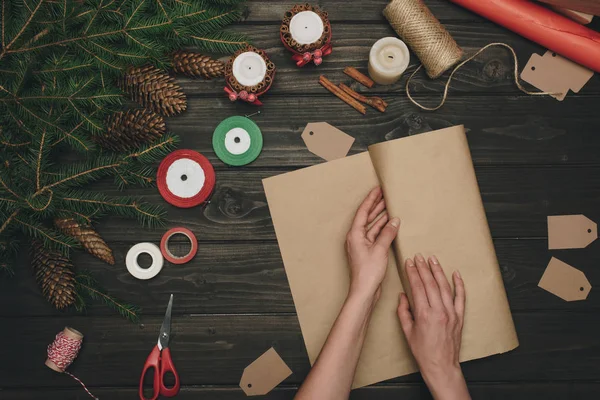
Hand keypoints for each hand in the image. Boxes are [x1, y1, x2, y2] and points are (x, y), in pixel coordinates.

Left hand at [345, 187, 399, 300]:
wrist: (364, 291)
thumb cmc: (368, 272)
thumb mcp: (380, 250)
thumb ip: (387, 233)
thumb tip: (394, 221)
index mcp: (354, 234)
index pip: (363, 211)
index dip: (371, 199)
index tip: (378, 189)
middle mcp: (356, 237)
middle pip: (366, 217)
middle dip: (376, 205)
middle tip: (385, 194)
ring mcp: (361, 244)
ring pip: (371, 226)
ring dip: (380, 216)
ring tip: (390, 205)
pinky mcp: (367, 251)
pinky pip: (375, 235)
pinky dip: (382, 229)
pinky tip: (390, 224)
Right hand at [397, 254, 469, 399]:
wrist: (441, 365)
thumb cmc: (422, 351)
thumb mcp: (407, 331)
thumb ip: (403, 311)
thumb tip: (403, 296)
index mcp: (424, 314)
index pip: (417, 287)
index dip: (412, 273)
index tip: (409, 263)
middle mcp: (438, 311)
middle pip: (430, 283)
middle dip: (423, 268)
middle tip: (418, 257)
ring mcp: (451, 313)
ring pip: (445, 287)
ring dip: (438, 271)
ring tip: (432, 260)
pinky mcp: (459, 317)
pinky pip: (460, 297)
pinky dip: (459, 284)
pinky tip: (455, 274)